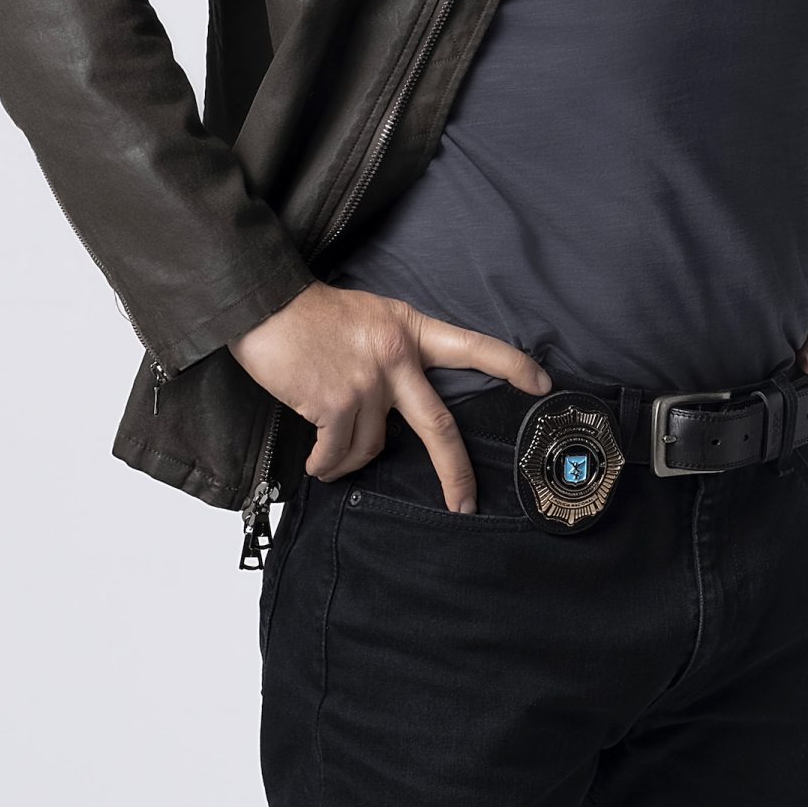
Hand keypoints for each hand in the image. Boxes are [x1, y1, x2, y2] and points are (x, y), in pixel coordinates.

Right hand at [227, 282, 552, 514]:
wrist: (265, 302)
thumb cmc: (312, 314)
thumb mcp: (370, 317)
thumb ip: (395, 354)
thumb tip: (397, 409)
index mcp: (410, 330)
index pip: (471, 346)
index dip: (510, 365)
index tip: (542, 384)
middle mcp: (396, 355)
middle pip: (439, 424)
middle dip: (456, 472)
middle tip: (466, 504)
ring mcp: (368, 380)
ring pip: (374, 447)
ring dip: (350, 460)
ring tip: (330, 455)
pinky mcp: (336, 401)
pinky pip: (338, 454)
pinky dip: (326, 465)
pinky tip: (315, 462)